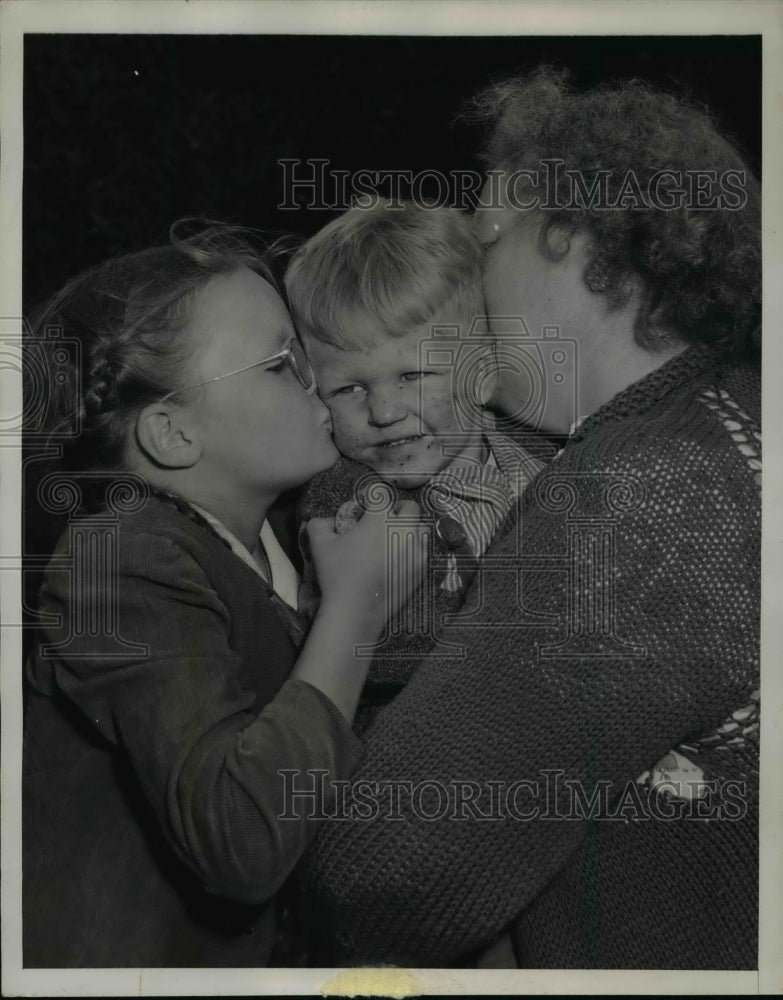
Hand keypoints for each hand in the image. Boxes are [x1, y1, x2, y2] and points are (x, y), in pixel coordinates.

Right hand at [304, 501, 428, 625]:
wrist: (355, 610)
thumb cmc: (336, 574)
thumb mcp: (319, 543)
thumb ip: (320, 523)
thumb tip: (327, 520)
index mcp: (380, 520)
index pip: (381, 495)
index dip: (372, 498)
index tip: (366, 506)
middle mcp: (403, 531)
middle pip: (411, 507)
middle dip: (398, 510)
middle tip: (385, 521)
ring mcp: (416, 551)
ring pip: (421, 529)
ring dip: (410, 529)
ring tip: (394, 539)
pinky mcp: (421, 570)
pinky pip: (423, 551)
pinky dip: (413, 550)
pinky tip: (398, 559)